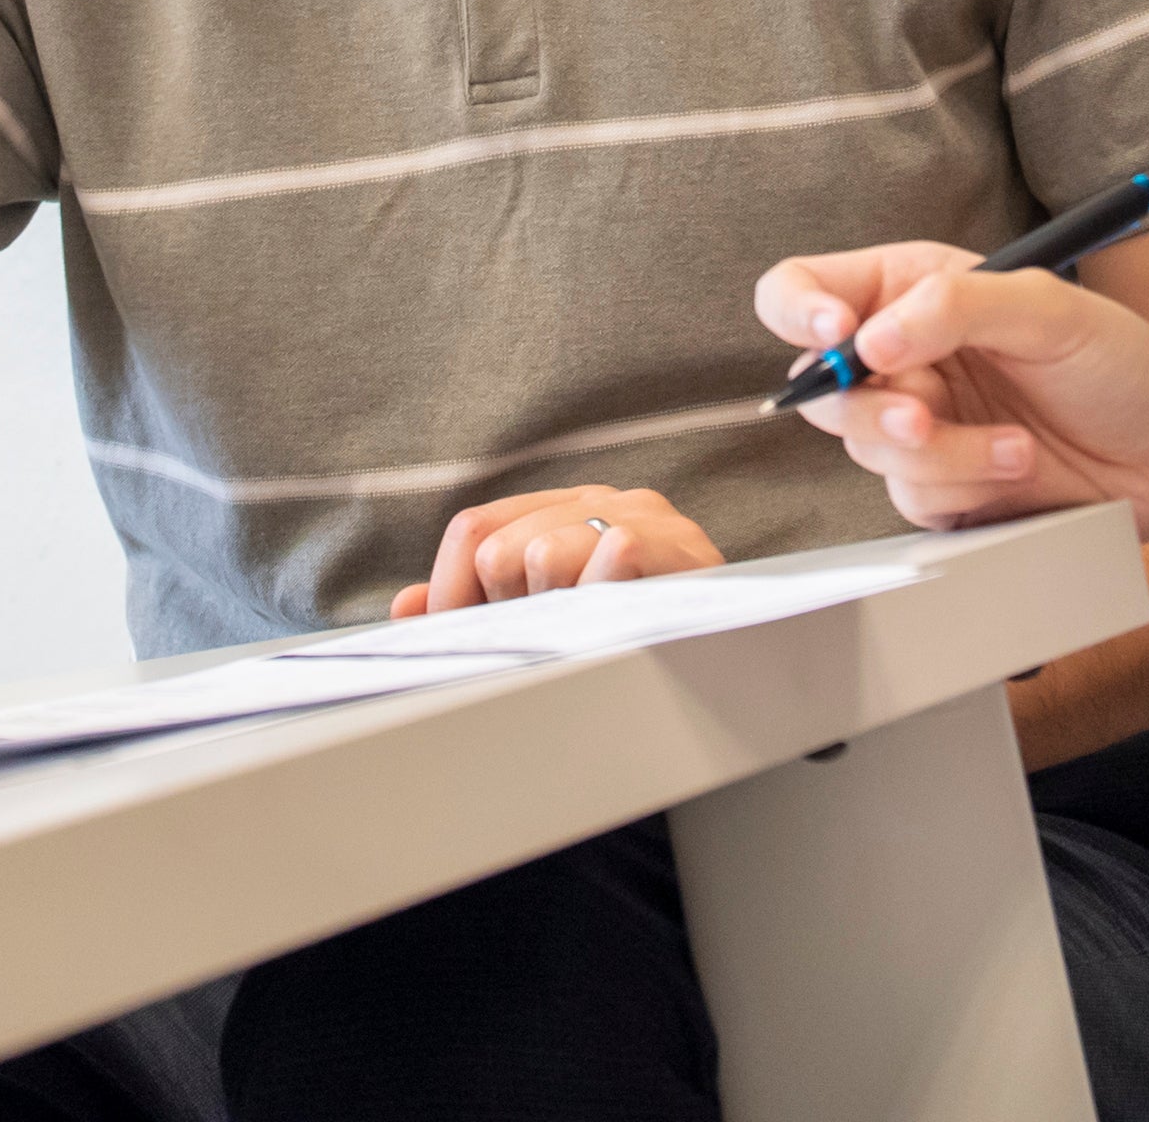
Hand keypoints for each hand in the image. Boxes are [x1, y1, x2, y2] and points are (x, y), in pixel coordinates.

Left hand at [386, 486, 722, 616]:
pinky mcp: (678, 543)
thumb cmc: (642, 632)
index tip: (456, 638)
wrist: (744, 649)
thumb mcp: (554, 615)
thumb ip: (479, 606)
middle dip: (507, 611)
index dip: (450, 590)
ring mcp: (643, 517)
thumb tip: (404, 610)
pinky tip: (616, 621)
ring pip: (540, 556)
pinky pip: (610, 559)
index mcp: (565, 509)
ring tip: (590, 633)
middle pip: (497, 548)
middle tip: (552, 638)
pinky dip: (601, 597)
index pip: (475, 529)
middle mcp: (601, 499)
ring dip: (553, 614)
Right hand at [753, 241, 1148, 538]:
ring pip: (867, 450)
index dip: (799, 311)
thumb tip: (867, 339)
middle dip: (870, 406)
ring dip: (942, 454)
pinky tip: (1020, 470)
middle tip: (923, 414)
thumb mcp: (1047, 308)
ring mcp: (919, 423)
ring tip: (1019, 446)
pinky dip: (964, 488)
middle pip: (819, 386)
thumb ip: (954, 306)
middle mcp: (903, 353)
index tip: (838, 336)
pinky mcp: (942, 486)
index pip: (804, 289)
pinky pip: (909, 499)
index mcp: (910, 289)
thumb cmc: (1122, 362)